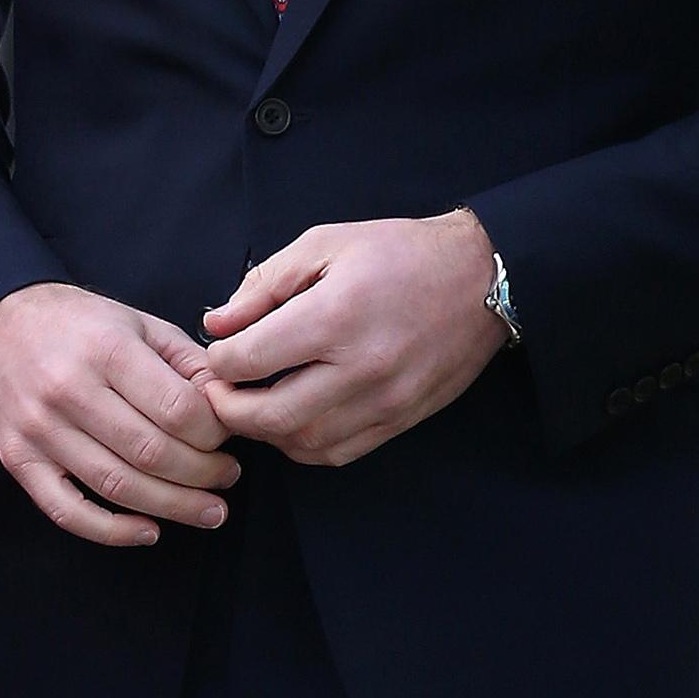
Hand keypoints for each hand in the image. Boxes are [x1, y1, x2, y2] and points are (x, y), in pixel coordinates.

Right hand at [0, 282, 239, 547]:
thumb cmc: (78, 324)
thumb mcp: (139, 323)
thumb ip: (187, 361)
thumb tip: (228, 403)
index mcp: (106, 349)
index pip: (177, 409)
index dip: (214, 433)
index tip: (226, 437)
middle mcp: (69, 390)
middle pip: (152, 453)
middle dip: (203, 474)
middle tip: (228, 477)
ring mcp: (40, 430)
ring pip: (118, 486)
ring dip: (174, 507)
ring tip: (210, 510)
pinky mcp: (18, 460)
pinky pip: (67, 511)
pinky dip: (112, 531)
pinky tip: (149, 531)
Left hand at [199, 211, 504, 466]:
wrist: (481, 278)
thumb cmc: (401, 252)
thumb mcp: (325, 244)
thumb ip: (265, 285)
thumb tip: (217, 323)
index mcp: (335, 316)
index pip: (249, 360)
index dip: (218, 360)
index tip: (217, 352)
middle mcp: (360, 367)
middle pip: (270, 416)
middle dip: (228, 410)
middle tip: (217, 391)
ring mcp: (384, 400)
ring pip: (302, 443)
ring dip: (264, 432)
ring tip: (252, 405)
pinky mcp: (402, 419)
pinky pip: (338, 452)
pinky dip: (303, 445)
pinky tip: (291, 420)